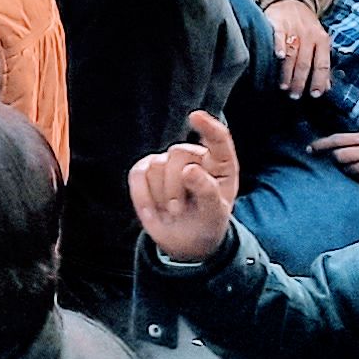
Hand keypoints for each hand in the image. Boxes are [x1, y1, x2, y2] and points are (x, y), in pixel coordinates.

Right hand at [128, 107, 244, 264]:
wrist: (186, 241)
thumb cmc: (207, 224)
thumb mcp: (215, 214)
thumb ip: (207, 192)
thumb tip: (189, 170)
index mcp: (220, 165)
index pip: (217, 140)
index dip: (207, 128)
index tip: (195, 117)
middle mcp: (194, 158)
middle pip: (177, 154)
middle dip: (175, 186)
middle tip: (179, 210)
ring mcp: (168, 162)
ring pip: (156, 165)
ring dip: (161, 195)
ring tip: (171, 211)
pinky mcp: (146, 171)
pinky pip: (137, 175)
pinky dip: (142, 196)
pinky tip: (153, 210)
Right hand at [265, 0, 334, 99]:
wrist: (292, 0)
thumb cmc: (306, 27)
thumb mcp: (319, 42)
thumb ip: (321, 63)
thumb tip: (325, 87)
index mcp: (323, 40)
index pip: (322, 64)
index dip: (319, 80)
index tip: (314, 95)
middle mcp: (310, 35)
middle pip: (305, 63)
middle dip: (300, 81)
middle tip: (294, 95)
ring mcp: (294, 29)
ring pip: (292, 54)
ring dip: (287, 72)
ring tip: (283, 87)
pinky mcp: (278, 23)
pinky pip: (279, 36)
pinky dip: (279, 46)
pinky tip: (278, 57)